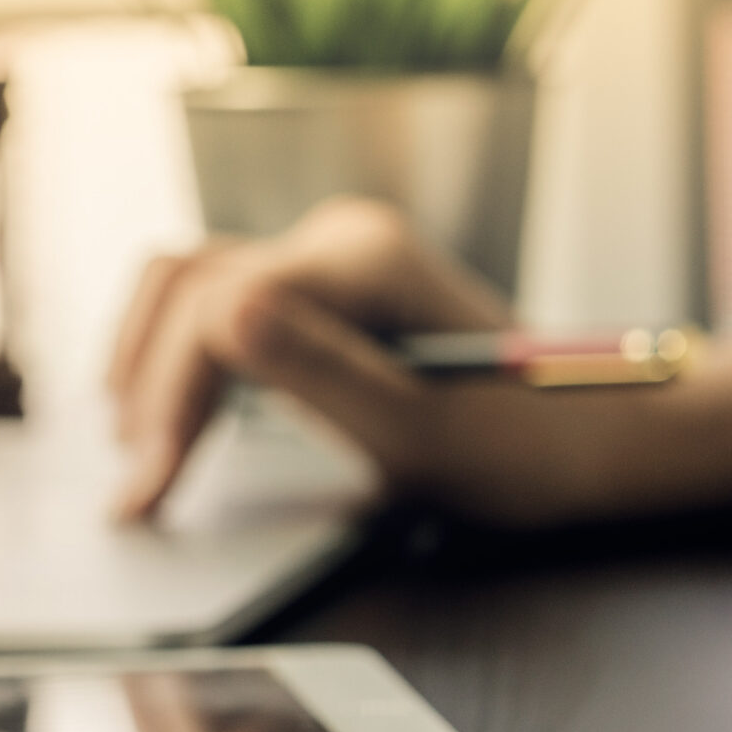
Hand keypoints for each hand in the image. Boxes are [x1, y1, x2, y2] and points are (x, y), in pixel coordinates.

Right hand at [105, 198, 731, 526]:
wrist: (599, 437)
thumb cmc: (527, 446)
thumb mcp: (423, 434)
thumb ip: (323, 374)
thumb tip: (225, 317)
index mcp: (362, 258)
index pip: (217, 311)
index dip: (170, 402)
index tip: (148, 492)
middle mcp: (337, 238)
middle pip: (187, 286)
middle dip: (147, 389)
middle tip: (134, 493)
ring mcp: (327, 257)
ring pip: (188, 282)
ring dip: (146, 362)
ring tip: (132, 451)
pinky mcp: (322, 289)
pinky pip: (216, 298)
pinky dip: (175, 354)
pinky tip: (161, 412)